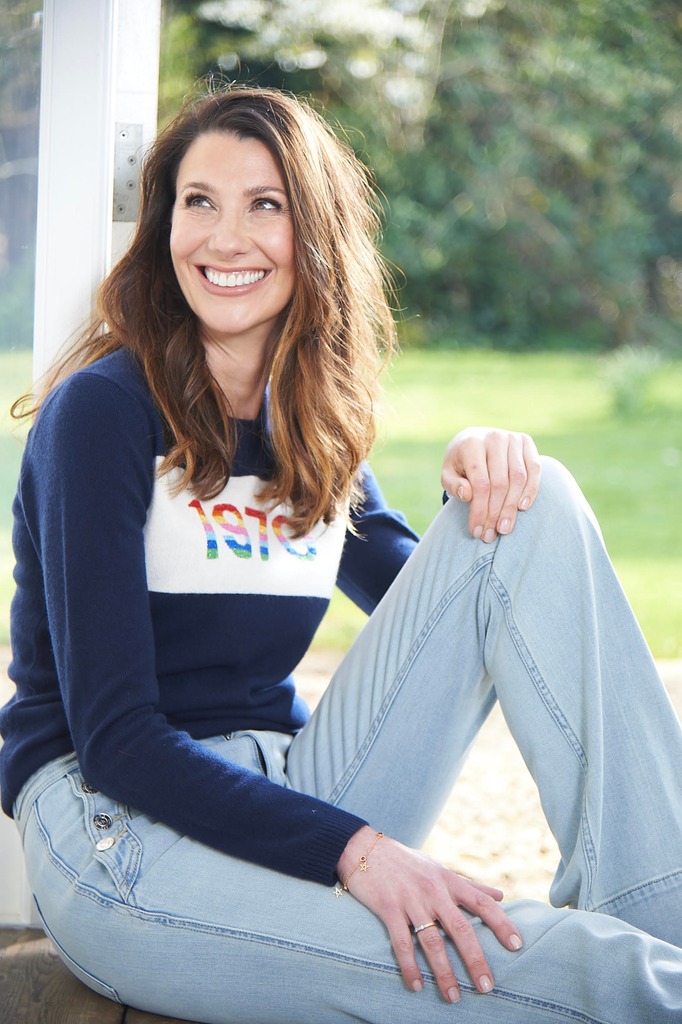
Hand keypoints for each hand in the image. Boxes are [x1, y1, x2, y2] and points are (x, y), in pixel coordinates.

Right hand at [337, 828, 521, 1001]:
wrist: (364, 848)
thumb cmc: (406, 862)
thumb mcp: (439, 868)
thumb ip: (469, 885)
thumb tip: (500, 895)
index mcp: (448, 880)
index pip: (481, 901)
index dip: (501, 923)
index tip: (517, 945)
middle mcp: (432, 889)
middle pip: (460, 928)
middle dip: (475, 959)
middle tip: (486, 987)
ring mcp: (410, 899)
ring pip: (431, 941)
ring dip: (443, 972)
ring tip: (453, 997)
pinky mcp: (388, 908)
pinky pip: (401, 943)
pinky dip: (410, 967)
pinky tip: (416, 985)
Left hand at [441, 427, 540, 541]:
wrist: (475, 439)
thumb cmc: (460, 462)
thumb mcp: (448, 473)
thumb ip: (453, 484)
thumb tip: (468, 495)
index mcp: (472, 443)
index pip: (480, 484)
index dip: (480, 511)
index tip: (476, 531)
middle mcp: (494, 438)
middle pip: (500, 484)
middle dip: (495, 514)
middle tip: (490, 535)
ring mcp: (512, 438)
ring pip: (518, 478)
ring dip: (512, 507)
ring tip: (504, 528)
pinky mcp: (526, 441)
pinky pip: (534, 468)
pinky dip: (531, 489)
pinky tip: (522, 507)